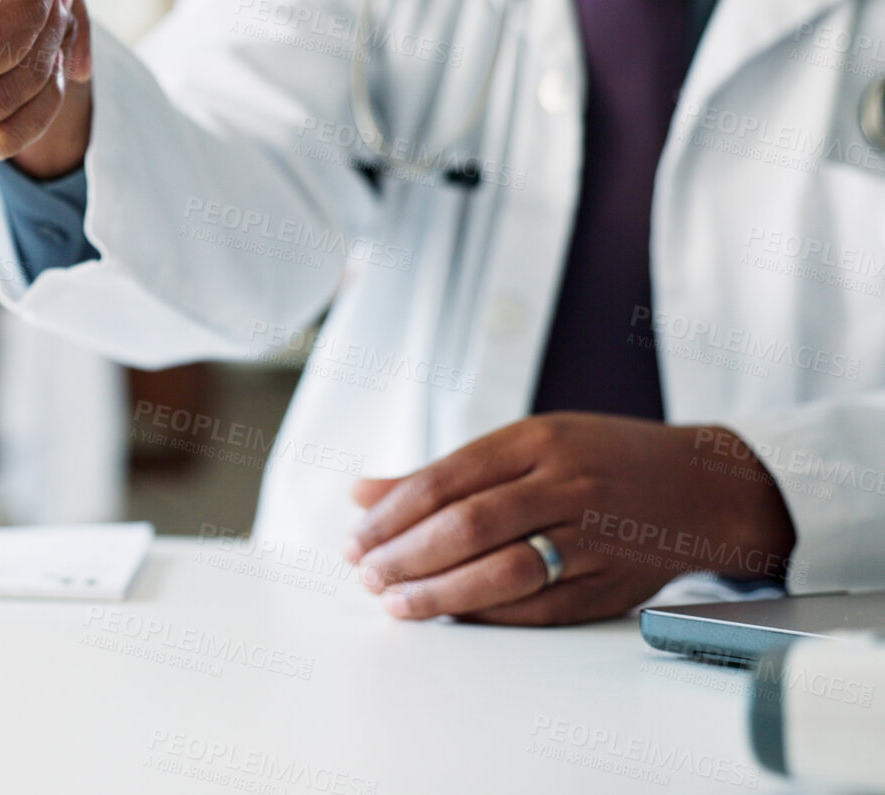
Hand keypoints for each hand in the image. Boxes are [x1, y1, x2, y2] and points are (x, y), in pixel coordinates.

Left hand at [342, 414, 797, 625]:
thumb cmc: (599, 460)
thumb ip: (444, 472)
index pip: (445, 480)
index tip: (356, 539)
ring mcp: (593, 536)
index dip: (391, 516)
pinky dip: (488, 616)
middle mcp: (566, 484)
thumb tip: (361, 493)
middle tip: (367, 575)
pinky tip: (452, 617)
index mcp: (538, 440)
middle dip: (405, 556)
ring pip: (503, 571)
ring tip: (396, 603)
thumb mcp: (527, 443)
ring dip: (439, 593)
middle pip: (468, 526)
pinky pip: (538, 608)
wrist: (703, 488)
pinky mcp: (610, 584)